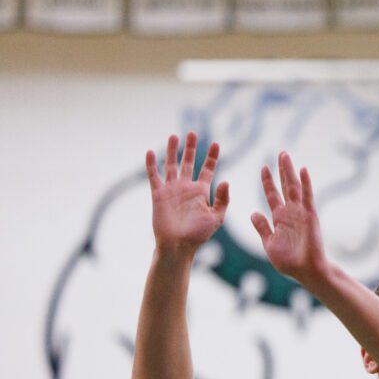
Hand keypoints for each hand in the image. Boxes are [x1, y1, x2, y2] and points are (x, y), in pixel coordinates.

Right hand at [145, 132, 228, 253]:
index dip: (211, 156)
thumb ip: (222, 199)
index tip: (216, 144)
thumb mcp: (216, 217)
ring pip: (171, 165)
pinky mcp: (158, 194)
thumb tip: (226, 180)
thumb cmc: (199, 234)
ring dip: (173, 151)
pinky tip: (151, 152)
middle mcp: (186, 187)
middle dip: (191, 148)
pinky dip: (152, 164)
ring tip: (174, 136)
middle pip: (188, 162)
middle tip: (193, 133)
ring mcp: (172, 189)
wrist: (178, 245)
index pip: (207, 169)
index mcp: (202, 191)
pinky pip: (154, 176)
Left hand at [251, 152, 325, 282]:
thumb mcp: (269, 244)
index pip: (273, 195)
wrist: (306, 271)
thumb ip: (262, 227)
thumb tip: (253, 213)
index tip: (263, 167)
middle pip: (285, 186)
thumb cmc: (289, 262)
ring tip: (286, 156)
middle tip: (281, 153)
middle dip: (282, 170)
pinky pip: (307, 196)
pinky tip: (303, 170)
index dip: (268, 181)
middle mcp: (291, 212)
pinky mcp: (310, 215)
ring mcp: (301, 212)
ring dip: (291, 171)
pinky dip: (306, 183)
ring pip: (295, 187)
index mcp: (280, 218)